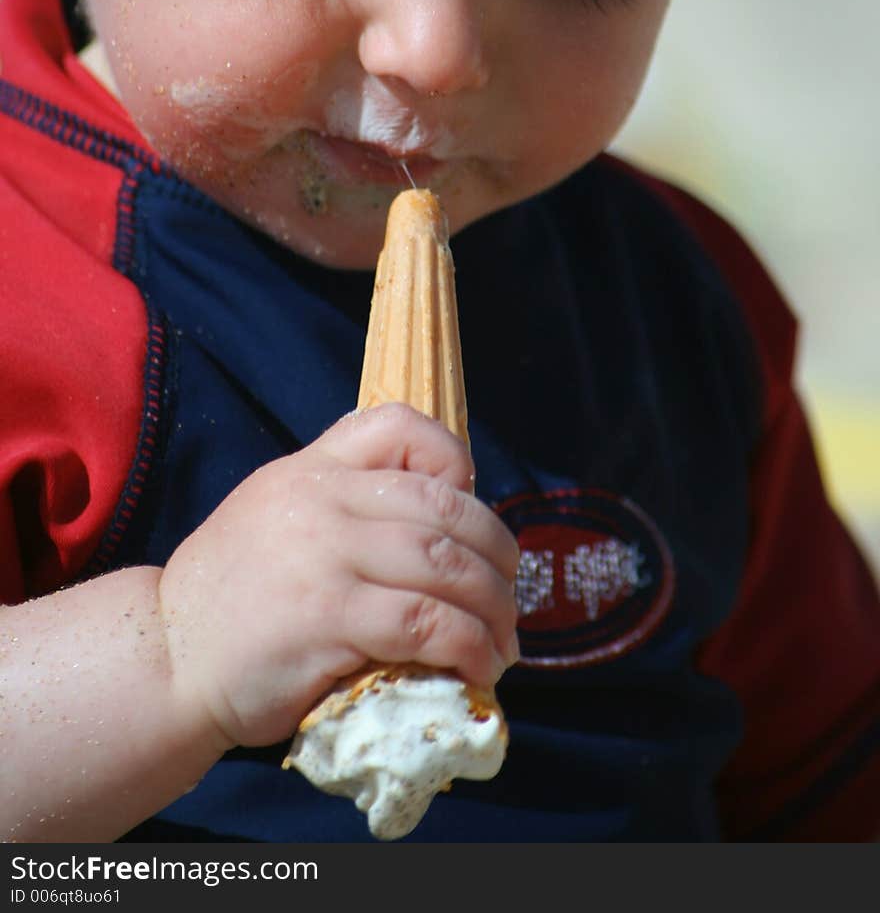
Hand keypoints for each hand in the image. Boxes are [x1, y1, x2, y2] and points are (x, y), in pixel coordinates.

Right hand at [157, 403, 519, 750]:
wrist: (165, 653)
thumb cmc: (232, 593)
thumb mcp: (278, 512)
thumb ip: (342, 503)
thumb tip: (438, 531)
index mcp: (313, 467)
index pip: (402, 426)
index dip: (456, 462)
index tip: (469, 514)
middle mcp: (323, 499)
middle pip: (446, 506)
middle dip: (496, 554)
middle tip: (508, 595)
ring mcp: (325, 555)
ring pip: (446, 565)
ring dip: (493, 609)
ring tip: (502, 642)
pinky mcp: (329, 618)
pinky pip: (425, 622)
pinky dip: (468, 645)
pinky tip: (478, 666)